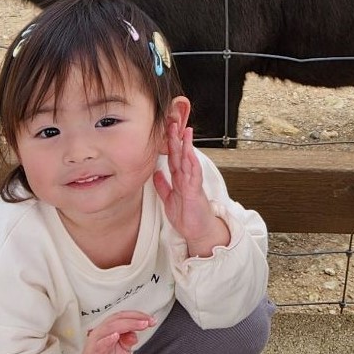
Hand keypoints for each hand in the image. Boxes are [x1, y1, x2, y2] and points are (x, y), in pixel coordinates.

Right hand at [69, 310, 154, 353]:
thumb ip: (129, 341)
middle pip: (117, 318)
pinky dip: (108, 339)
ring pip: (109, 327)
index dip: (137, 316)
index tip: (150, 319)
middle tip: (148, 321)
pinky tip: (116, 336)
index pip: (122, 317)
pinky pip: (99, 344)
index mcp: (108, 331)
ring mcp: (95, 343)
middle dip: (134, 318)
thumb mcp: (123, 352)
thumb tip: (134, 332)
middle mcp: (101, 334)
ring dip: (126, 324)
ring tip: (140, 325)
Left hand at [154, 114, 227, 255]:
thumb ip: (163, 186)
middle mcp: (186, 178)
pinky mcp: (195, 191)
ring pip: (188, 161)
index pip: (173, 157)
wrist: (198, 231)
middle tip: (173, 122)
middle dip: (176, 139)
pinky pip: (194, 175)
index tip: (166, 130)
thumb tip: (155, 173)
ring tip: (184, 132)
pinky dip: (192, 164)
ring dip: (186, 146)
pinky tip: (190, 154)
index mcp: (179, 179)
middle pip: (180, 155)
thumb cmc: (186, 216)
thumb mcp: (169, 199)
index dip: (169, 144)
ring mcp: (192, 183)